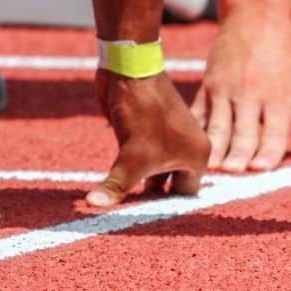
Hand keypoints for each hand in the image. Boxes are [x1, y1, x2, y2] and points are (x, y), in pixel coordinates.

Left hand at [89, 71, 208, 206]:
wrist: (128, 68)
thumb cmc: (141, 111)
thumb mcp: (130, 156)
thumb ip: (116, 186)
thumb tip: (93, 206)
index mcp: (197, 155)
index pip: (184, 194)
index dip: (165, 208)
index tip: (144, 221)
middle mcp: (188, 148)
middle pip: (170, 187)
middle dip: (151, 200)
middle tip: (130, 218)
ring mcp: (168, 140)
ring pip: (153, 174)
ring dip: (137, 186)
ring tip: (120, 206)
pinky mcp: (148, 132)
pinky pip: (141, 161)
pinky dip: (128, 173)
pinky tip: (112, 185)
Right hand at [191, 15, 290, 171]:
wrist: (261, 16)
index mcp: (280, 100)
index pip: (274, 134)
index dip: (267, 153)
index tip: (260, 169)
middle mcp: (253, 96)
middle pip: (243, 132)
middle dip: (237, 154)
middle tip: (231, 173)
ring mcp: (227, 91)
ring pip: (217, 125)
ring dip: (213, 148)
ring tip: (208, 167)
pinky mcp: (208, 86)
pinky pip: (198, 113)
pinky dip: (194, 130)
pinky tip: (190, 147)